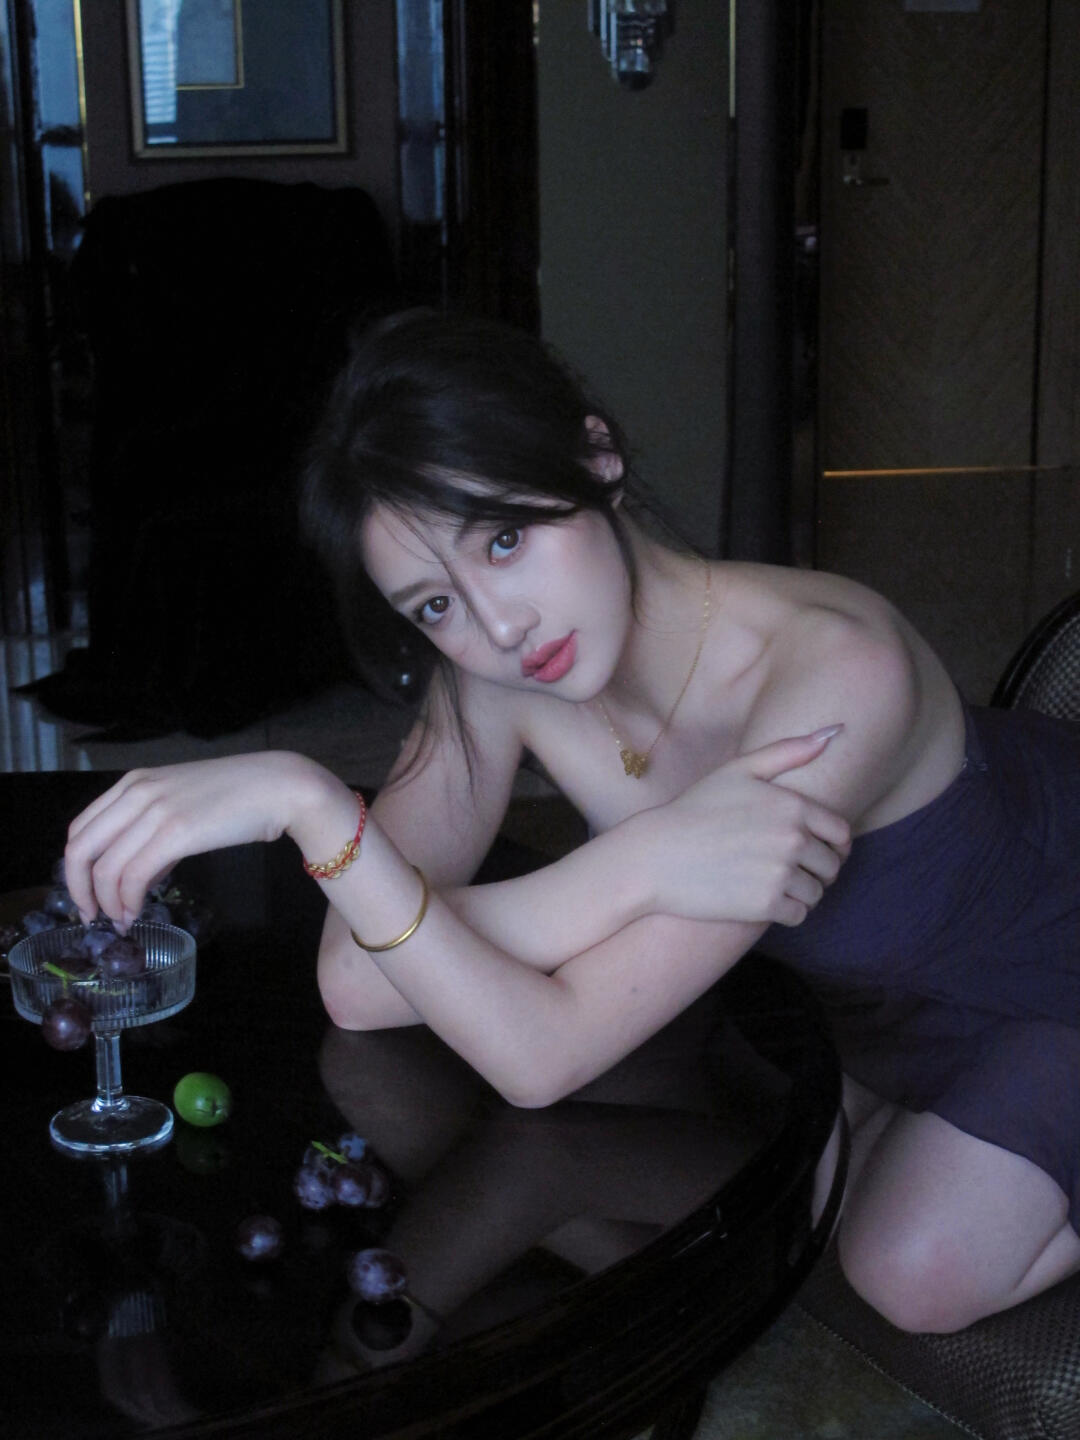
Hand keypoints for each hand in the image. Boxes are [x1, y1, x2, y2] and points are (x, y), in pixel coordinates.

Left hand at [64, 752, 339, 928]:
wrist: (280, 787)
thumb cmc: (238, 796)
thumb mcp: (183, 805)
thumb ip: (154, 833)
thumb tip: (138, 875)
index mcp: (134, 783)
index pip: (81, 828)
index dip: (75, 868)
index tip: (87, 894)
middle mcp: (136, 793)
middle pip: (81, 849)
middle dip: (79, 890)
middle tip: (92, 916)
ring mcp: (155, 811)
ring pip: (105, 868)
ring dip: (107, 903)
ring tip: (122, 921)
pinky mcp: (176, 832)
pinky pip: (133, 875)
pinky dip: (128, 901)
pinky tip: (136, 913)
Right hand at [640, 728, 850, 926]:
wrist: (656, 855)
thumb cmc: (695, 810)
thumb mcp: (738, 770)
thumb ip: (787, 751)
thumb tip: (833, 732)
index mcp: (792, 805)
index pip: (840, 834)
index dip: (832, 845)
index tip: (815, 851)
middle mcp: (792, 838)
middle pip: (831, 866)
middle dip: (816, 871)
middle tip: (789, 871)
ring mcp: (780, 872)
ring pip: (816, 893)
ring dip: (802, 893)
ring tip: (775, 886)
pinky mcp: (766, 905)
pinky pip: (799, 915)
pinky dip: (786, 912)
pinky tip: (764, 901)